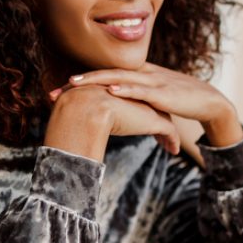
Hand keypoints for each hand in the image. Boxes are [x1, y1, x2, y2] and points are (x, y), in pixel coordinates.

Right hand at [43, 83, 180, 161]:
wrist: (84, 109)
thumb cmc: (76, 111)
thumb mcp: (78, 112)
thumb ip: (81, 117)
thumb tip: (70, 128)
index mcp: (121, 92)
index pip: (135, 99)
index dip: (139, 110)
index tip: (140, 119)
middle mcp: (135, 96)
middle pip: (153, 107)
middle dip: (158, 118)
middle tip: (160, 131)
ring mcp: (146, 107)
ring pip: (164, 119)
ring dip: (167, 133)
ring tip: (169, 146)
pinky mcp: (153, 120)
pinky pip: (169, 132)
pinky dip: (172, 141)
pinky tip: (173, 151)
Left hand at [54, 64, 242, 147]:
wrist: (209, 102)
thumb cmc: (178, 101)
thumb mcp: (150, 100)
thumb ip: (132, 102)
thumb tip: (110, 111)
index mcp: (137, 74)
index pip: (104, 74)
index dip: (81, 80)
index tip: (58, 89)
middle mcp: (142, 73)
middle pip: (105, 73)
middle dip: (79, 81)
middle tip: (55, 90)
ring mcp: (152, 82)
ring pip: (118, 77)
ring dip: (95, 79)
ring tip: (73, 83)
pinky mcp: (164, 93)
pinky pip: (141, 90)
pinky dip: (125, 89)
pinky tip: (110, 90)